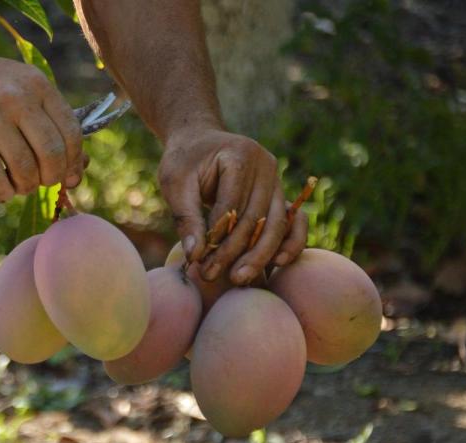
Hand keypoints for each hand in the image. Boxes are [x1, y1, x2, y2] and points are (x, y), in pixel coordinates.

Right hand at [0, 42, 84, 201]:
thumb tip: (78, 168)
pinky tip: (1, 191)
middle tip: (42, 182)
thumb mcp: (23, 88)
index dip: (74, 162)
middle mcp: (18, 98)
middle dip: (51, 178)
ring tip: (20, 186)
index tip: (70, 178)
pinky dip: (2, 192)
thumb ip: (49, 121)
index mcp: (38, 86)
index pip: (71, 132)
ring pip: (23, 168)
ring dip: (26, 187)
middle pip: (51, 153)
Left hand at [158, 128, 307, 283]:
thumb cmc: (185, 161)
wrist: (200, 141)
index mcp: (240, 155)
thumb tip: (194, 256)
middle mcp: (266, 165)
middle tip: (212, 276)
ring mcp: (277, 179)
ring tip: (239, 279)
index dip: (216, 236)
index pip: (231, 204)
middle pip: (256, 217)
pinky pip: (291, 222)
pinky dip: (288, 243)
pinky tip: (277, 265)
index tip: (198, 261)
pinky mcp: (279, 194)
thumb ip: (185, 217)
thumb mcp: (175, 183)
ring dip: (260, 255)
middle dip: (235, 251)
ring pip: (276, 224)